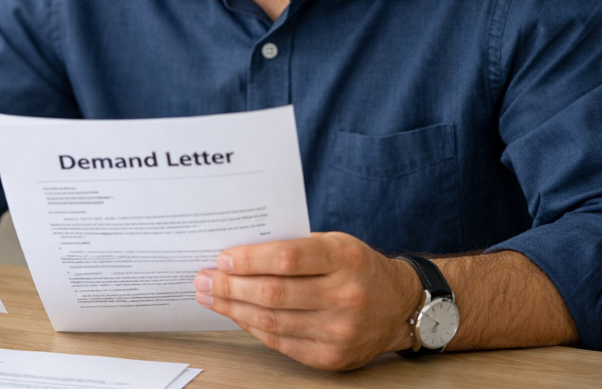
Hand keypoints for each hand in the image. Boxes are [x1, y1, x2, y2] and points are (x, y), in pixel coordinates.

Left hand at [194, 232, 419, 369]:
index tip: (221, 258)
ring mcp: (341, 331)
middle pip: (274, 293)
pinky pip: (280, 342)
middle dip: (230, 286)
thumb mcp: (334, 243)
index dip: (249, 259)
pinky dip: (251, 326)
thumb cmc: (356, 266)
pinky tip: (234, 314)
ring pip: (272, 321)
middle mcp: (346, 296)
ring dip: (232, 308)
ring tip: (209, 296)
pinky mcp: (332, 357)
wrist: (399, 305)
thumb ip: (293, 246)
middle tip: (202, 278)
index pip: (287, 258)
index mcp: (346, 258)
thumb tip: (237, 252)